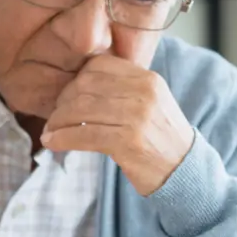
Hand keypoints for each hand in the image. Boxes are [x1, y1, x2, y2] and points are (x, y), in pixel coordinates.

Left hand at [40, 54, 193, 195]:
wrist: (186, 171)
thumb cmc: (161, 139)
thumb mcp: (151, 103)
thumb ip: (123, 89)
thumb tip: (79, 85)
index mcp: (148, 79)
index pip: (100, 65)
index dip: (76, 79)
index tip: (67, 96)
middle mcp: (143, 92)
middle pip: (86, 86)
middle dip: (63, 101)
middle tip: (55, 116)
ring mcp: (137, 116)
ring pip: (82, 109)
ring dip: (58, 121)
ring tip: (51, 131)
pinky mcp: (128, 142)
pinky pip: (84, 135)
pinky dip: (63, 138)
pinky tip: (52, 142)